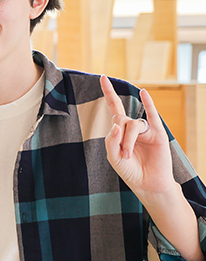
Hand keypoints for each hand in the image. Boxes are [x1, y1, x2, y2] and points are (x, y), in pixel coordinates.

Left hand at [100, 75, 175, 197]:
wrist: (148, 183)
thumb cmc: (130, 171)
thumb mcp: (114, 158)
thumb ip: (111, 141)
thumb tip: (116, 124)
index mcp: (120, 131)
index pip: (115, 107)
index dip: (108, 93)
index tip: (102, 77)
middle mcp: (133, 127)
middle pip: (121, 121)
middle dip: (120, 139)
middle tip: (124, 155)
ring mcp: (146, 130)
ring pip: (133, 125)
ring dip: (129, 141)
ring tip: (129, 155)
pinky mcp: (158, 134)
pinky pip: (152, 116)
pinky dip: (148, 104)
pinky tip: (144, 93)